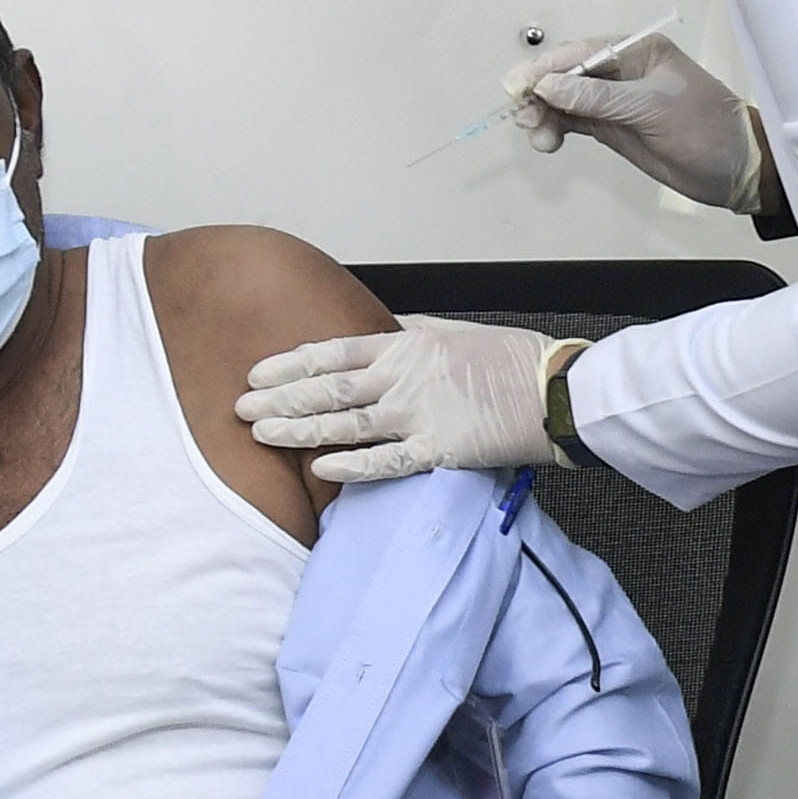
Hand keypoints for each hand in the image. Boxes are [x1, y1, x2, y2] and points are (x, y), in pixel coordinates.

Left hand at [238, 314, 574, 485]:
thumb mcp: (455, 332)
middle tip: (241, 410)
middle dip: (278, 399)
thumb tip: (379, 329)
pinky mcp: (440, 450)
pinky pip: (385, 461)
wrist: (556, 391)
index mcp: (406, 345)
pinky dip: (350, 466)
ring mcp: (419, 414)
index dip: (288, 363)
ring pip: (343, 422)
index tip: (256, 375)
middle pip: (325, 387)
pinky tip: (318, 469)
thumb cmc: (514, 361)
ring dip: (298, 430)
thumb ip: (411, 333)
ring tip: (262, 435)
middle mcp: (404, 377)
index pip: (331, 351)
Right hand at [511, 25, 758, 211]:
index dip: (546, 69)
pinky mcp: (613, 125)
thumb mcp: (651, 108)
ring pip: (564, 100)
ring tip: (539, 136)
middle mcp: (623, 72)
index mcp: (637, 51)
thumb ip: (597, 97)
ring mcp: (615, 100)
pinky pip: (573, 120)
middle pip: (565, 75)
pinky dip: (555, 128)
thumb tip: (550, 85)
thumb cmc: (710, 129)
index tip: (520, 86)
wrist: (736, 169)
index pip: (580, 53)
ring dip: (544, 115)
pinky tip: (546, 138)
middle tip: (524, 115)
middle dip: (540, 93)